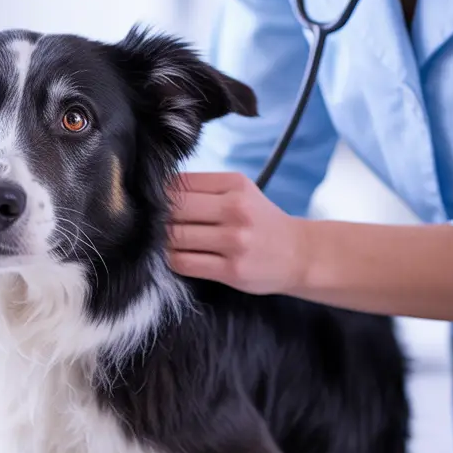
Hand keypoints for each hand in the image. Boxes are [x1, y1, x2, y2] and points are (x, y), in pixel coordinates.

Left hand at [165, 172, 308, 294]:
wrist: (300, 254)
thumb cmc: (260, 221)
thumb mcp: (240, 192)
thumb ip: (204, 188)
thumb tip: (156, 192)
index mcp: (235, 184)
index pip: (180, 183)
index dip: (160, 194)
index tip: (154, 202)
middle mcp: (236, 209)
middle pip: (174, 209)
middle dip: (157, 217)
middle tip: (152, 224)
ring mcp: (235, 241)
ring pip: (175, 237)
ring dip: (162, 240)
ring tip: (163, 240)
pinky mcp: (232, 270)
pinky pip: (184, 263)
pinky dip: (171, 259)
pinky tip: (175, 256)